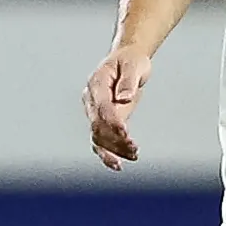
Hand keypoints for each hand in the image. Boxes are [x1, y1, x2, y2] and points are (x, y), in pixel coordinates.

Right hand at [83, 46, 152, 169]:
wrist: (127, 60)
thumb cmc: (131, 61)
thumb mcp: (134, 65)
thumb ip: (129, 81)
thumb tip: (124, 97)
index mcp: (96, 84)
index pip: (102, 107)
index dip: (112, 121)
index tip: (125, 132)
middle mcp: (91, 100)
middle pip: (97, 125)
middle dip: (114, 140)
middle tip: (134, 148)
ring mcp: (94, 112)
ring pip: (97, 137)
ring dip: (113, 150)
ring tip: (133, 155)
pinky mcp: (102, 121)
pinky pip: (100, 141)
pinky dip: (107, 154)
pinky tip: (117, 165)